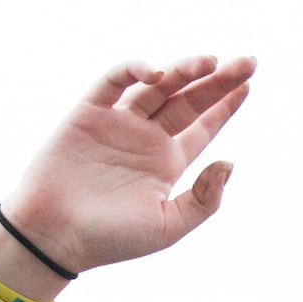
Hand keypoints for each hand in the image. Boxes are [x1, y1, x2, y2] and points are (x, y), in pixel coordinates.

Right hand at [1, 58, 256, 275]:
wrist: (53, 236)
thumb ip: (203, 199)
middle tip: (248, 62)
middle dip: (218, 79)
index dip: (226, 104)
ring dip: (183, 71)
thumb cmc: (110, 239)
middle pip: (188, 99)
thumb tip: (230, 162)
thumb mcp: (167, 226)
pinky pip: (114, 82)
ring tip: (210, 61)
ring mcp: (118, 123)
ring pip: (158, 86)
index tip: (249, 83)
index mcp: (166, 163)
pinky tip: (158, 73)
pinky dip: (135, 70)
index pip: (203, 126)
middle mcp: (145, 138)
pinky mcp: (88, 113)